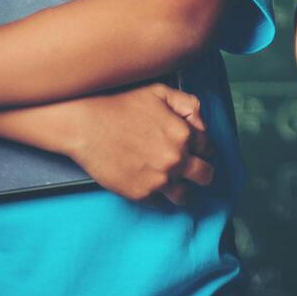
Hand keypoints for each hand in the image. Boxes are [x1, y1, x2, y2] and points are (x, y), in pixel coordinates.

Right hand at [64, 83, 214, 204]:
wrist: (87, 126)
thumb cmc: (121, 106)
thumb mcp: (161, 92)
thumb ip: (189, 105)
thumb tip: (201, 125)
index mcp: (184, 134)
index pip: (209, 150)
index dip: (203, 151)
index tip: (195, 153)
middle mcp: (176, 159)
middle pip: (205, 176)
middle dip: (201, 173)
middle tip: (191, 172)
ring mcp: (159, 179)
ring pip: (184, 196)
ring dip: (181, 190)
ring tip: (171, 183)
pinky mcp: (140, 194)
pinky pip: (159, 203)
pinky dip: (156, 195)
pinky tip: (147, 183)